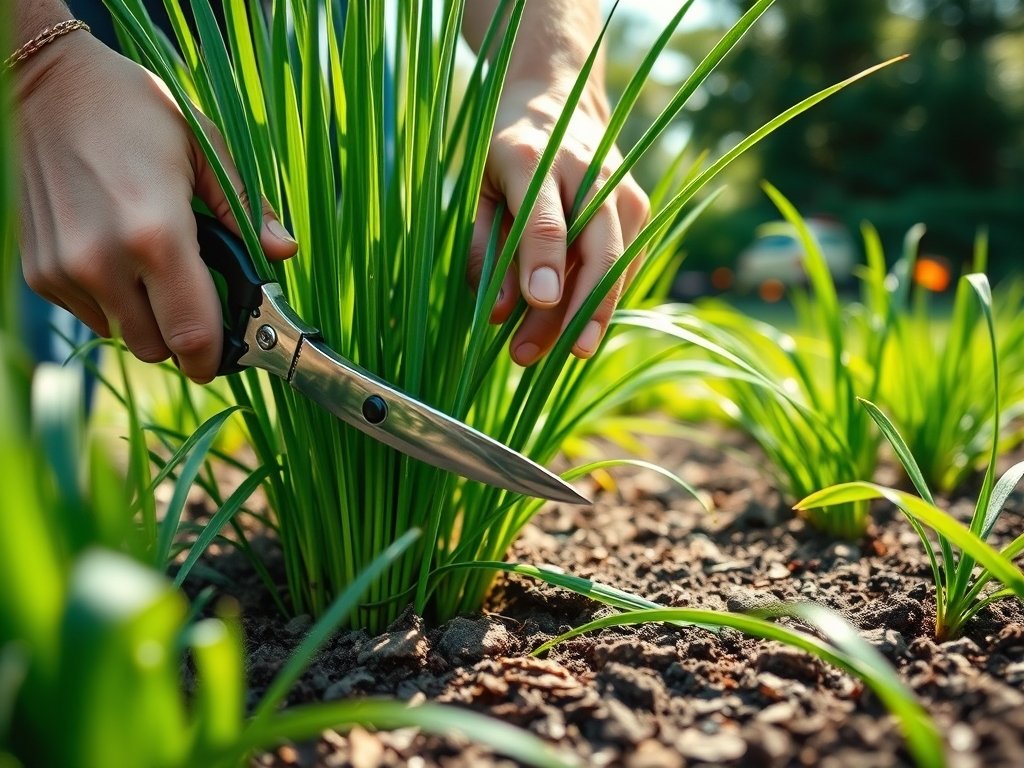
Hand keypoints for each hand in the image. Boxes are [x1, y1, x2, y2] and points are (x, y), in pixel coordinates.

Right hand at [14, 33, 296, 382]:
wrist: (41, 85)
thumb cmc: (131, 109)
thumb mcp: (203, 145)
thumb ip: (246, 209)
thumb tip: (283, 252)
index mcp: (156, 235)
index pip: (193, 335)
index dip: (216, 356)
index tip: (231, 354)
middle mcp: (103, 262)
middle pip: (158, 349)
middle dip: (185, 337)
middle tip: (200, 303)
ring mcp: (65, 271)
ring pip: (123, 336)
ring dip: (148, 319)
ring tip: (157, 270)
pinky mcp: (39, 271)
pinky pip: (91, 315)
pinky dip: (113, 303)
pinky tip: (120, 258)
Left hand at [469, 78, 649, 366]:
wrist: (557, 98)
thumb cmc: (504, 152)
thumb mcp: (477, 188)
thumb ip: (484, 248)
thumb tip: (497, 314)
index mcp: (535, 157)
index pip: (545, 218)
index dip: (543, 261)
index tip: (539, 302)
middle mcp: (589, 171)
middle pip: (597, 248)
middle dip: (577, 308)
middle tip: (546, 355)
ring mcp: (621, 189)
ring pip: (614, 265)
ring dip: (581, 316)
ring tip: (537, 353)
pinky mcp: (639, 206)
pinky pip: (623, 266)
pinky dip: (596, 300)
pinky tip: (564, 327)